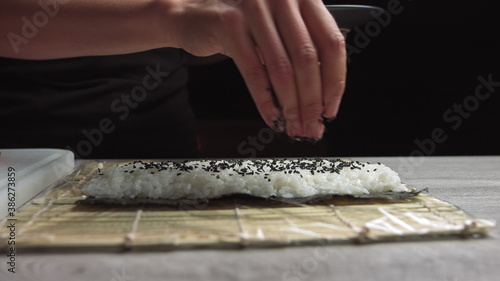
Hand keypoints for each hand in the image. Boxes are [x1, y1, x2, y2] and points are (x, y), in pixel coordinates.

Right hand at [171, 0, 345, 139]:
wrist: (194, 14)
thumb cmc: (242, 24)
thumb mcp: (279, 28)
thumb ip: (303, 49)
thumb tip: (324, 97)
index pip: (331, 43)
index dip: (335, 81)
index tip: (330, 107)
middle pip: (308, 60)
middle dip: (311, 101)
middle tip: (312, 125)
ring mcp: (256, 9)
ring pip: (282, 69)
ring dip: (290, 105)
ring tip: (293, 125)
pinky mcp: (230, 25)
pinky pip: (254, 72)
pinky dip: (265, 101)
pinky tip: (272, 116)